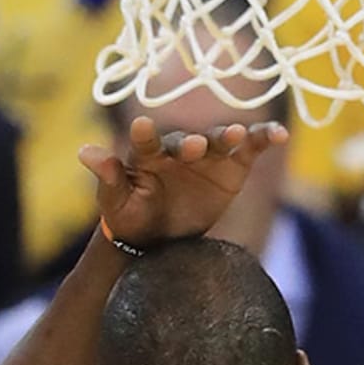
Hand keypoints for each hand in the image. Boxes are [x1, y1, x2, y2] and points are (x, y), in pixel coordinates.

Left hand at [81, 117, 287, 248]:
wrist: (159, 237)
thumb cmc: (131, 216)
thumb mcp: (116, 202)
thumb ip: (108, 177)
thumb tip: (85, 152)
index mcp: (147, 156)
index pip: (145, 143)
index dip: (144, 136)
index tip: (141, 127)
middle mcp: (178, 149)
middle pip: (187, 141)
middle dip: (191, 143)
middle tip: (194, 147)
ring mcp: (208, 155)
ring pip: (219, 140)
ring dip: (229, 136)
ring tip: (237, 135)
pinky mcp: (232, 166)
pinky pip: (249, 149)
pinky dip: (263, 138)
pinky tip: (279, 134)